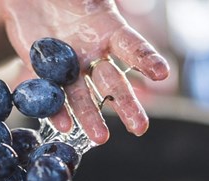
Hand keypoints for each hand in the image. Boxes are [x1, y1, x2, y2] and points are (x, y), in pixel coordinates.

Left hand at [1, 0, 169, 144]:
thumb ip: (98, 0)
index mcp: (109, 30)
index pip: (132, 46)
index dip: (147, 59)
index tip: (162, 74)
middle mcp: (93, 54)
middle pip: (113, 83)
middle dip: (126, 105)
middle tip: (140, 128)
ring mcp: (70, 68)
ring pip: (84, 96)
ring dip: (91, 117)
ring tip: (100, 138)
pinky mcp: (45, 75)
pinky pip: (53, 96)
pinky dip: (57, 111)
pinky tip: (64, 126)